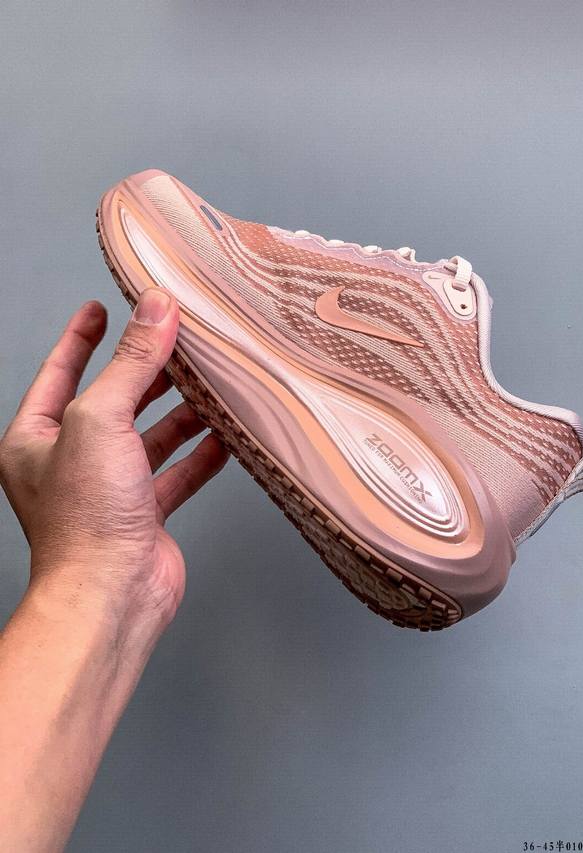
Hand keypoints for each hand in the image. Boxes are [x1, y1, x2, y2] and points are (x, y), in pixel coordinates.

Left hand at [0, 289, 227, 632]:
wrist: (110, 595)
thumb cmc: (84, 516)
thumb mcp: (101, 420)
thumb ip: (131, 363)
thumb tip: (155, 308)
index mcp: (38, 438)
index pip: (60, 372)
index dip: (82, 336)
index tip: (102, 306)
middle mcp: (70, 463)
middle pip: (112, 402)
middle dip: (144, 373)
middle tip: (176, 341)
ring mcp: (109, 490)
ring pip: (149, 438)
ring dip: (180, 413)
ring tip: (211, 383)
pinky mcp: (145, 514)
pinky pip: (176, 474)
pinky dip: (201, 455)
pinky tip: (226, 437)